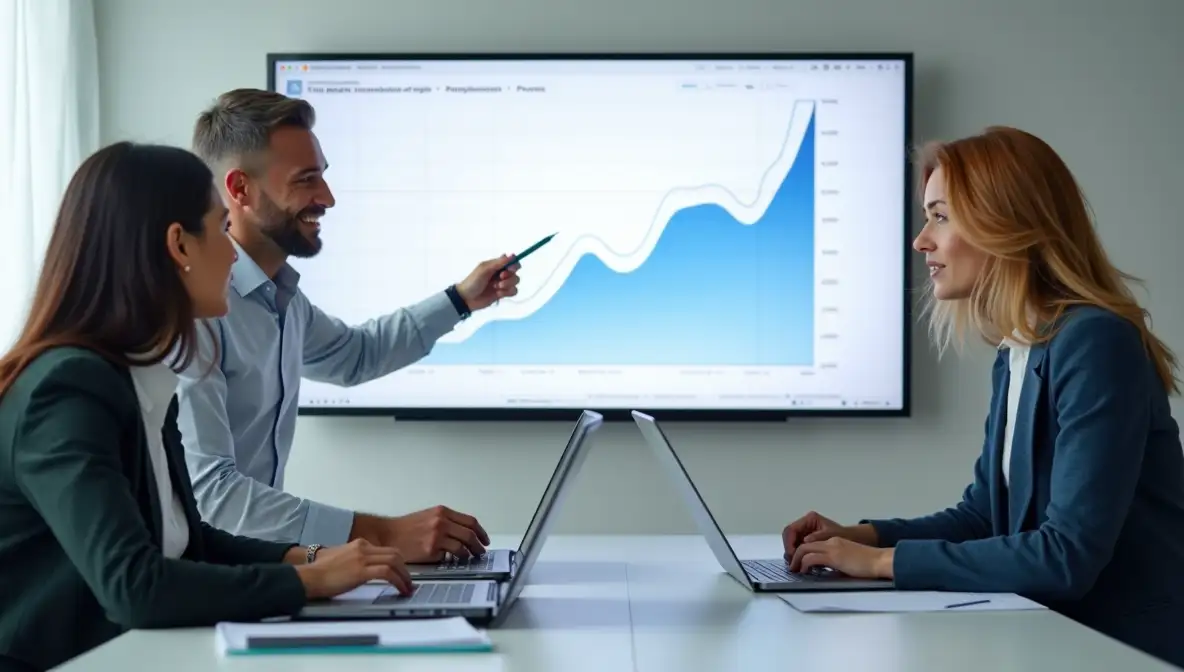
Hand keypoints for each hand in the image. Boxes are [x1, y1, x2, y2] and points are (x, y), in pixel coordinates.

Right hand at [293, 538, 412, 599]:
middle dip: (405, 568)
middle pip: (395, 553)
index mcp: (359, 544)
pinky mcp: (361, 570)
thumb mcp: (342, 559)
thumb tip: (366, 569)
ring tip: (408, 588)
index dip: (398, 562)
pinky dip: (398, 581)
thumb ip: (356, 560)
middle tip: (409, 581)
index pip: (386, 550)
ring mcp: (363, 558)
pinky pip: (387, 573)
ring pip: (394, 561)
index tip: (402, 573)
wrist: (309, 576)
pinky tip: (400, 590)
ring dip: (405, 576)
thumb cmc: (321, 572)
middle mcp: (363, 547)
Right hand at [380, 505, 490, 562]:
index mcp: (442, 511)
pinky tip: (456, 561)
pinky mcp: (431, 549)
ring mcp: (436, 535)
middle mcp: (441, 521)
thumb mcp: (428, 517)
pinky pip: (451, 555)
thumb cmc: (405, 528)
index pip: (470, 521)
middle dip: (479, 544)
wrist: (387, 535)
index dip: (481, 532)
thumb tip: (463, 533)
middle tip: (481, 551)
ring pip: (463, 545)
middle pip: (469, 533)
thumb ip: (446, 521)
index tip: (484, 539)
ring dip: (470, 553)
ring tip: (470, 557)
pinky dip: (457, 558)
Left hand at [455, 255, 519, 310]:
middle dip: (510, 276)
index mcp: (496, 265)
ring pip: (515, 282)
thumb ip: (499, 262)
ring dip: (508, 284)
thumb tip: (513, 255)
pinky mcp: (503, 294)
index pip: (512, 261)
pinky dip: (507, 292)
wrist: (467, 298)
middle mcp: (501, 273)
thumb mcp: (485, 269)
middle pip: (515, 272)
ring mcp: (502, 284)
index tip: (509, 269)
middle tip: (500, 277)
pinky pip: (513, 291)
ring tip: (497, 287)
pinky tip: (498, 293)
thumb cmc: (473, 281)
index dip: (514, 265)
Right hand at [781, 510, 877, 559]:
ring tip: (795, 566)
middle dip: (789, 549)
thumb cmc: (845, 537)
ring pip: (791, 543)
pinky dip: (797, 556)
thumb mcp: (831, 536)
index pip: (791, 530)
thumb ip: (817, 538)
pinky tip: (800, 564)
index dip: (789, 543)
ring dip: (792, 554)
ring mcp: (806, 533)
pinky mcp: (808, 541)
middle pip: (789, 537)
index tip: (792, 554)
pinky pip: (798, 548)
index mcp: (810, 519)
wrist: (855, 541)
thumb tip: (804, 542)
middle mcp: (806, 524)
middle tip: (792, 563)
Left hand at [790, 536, 894, 579]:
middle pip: (805, 544)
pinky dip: (804, 564)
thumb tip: (826, 574)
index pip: (813, 544)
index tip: (799, 563)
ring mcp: (832, 547)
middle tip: (793, 566)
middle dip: (795, 555)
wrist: (880, 561)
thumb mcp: (848, 562)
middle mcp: (831, 542)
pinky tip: (804, 572)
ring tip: (795, 570)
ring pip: (804, 549)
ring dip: (796, 560)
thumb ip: (836, 564)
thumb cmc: (869, 564)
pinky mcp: (833, 556)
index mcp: (835, 542)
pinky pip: (811, 558)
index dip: (803, 553)